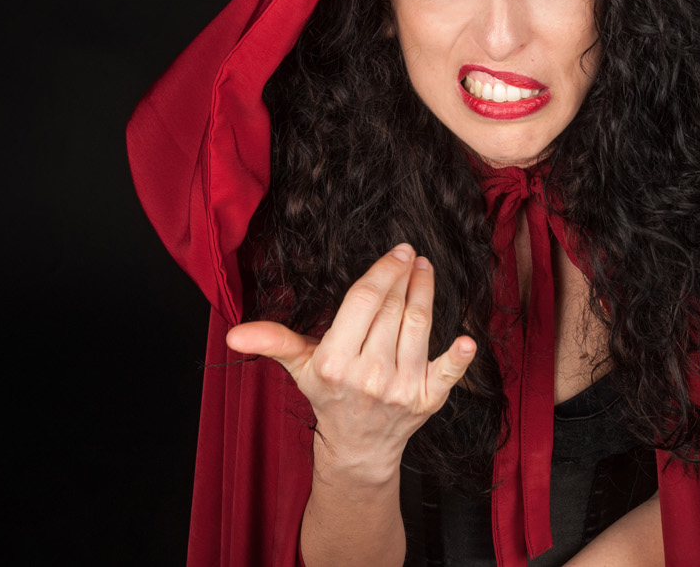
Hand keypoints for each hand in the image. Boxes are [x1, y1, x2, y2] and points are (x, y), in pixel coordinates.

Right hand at [226, 243, 476, 483]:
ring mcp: (402, 389)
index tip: (397, 252)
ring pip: (418, 326)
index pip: (364, 301)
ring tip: (426, 271)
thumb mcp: (300, 367)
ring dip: (426, 293)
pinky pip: (447, 372)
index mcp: (335, 362)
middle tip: (411, 256)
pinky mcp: (429, 400)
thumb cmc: (331, 397)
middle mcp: (369, 375)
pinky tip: (467, 339)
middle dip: (405, 276)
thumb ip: (273, 341)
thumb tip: (232, 333)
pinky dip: (458, 356)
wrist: (360, 448)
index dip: (383, 271)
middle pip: (393, 308)